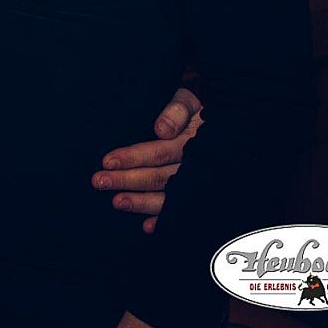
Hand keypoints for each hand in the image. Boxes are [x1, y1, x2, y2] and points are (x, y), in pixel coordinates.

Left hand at [92, 87, 202, 232]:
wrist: (228, 118)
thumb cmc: (200, 109)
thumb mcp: (192, 101)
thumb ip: (177, 111)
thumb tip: (161, 129)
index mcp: (194, 142)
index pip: (159, 152)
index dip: (133, 157)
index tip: (107, 161)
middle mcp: (197, 166)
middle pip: (159, 177)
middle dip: (128, 181)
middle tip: (99, 182)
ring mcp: (199, 183)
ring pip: (169, 197)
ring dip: (142, 203)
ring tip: (116, 203)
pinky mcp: (199, 194)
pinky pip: (183, 211)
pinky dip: (165, 220)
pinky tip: (147, 226)